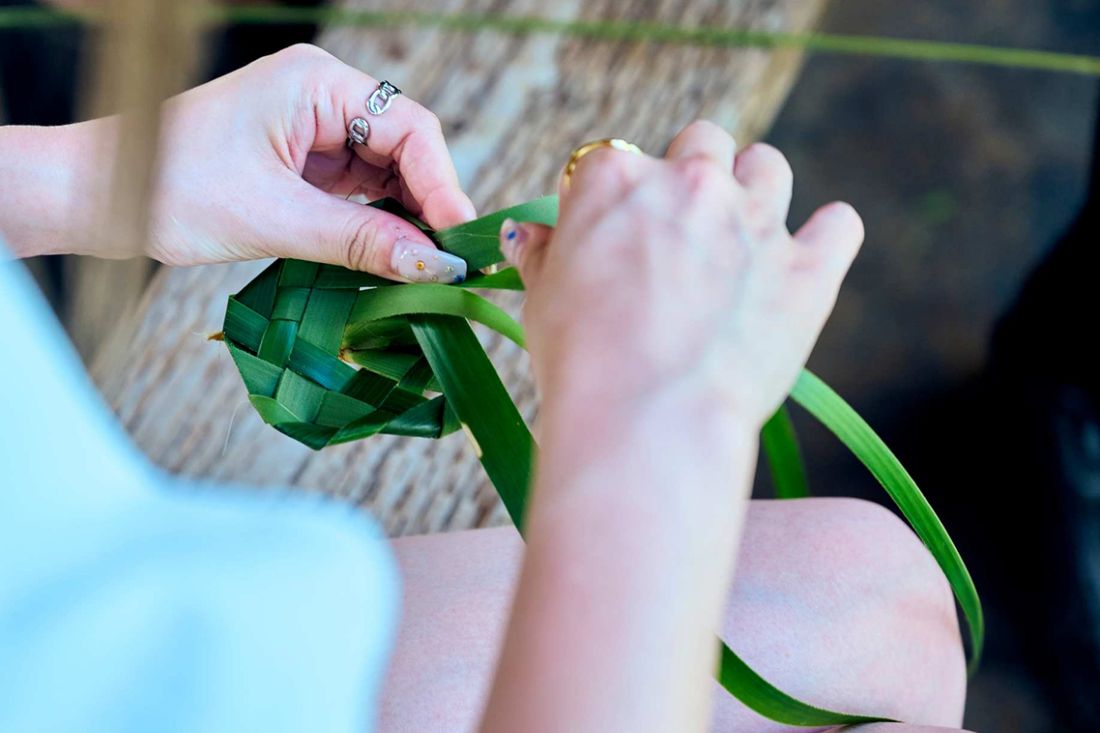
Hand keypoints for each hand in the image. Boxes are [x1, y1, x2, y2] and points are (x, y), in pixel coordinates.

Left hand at [105, 44, 473, 280]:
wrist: (98, 195)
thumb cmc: (168, 189)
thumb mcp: (276, 219)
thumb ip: (362, 241)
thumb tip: (436, 265)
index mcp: (316, 84)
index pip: (411, 127)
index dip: (444, 184)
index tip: (462, 239)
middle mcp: (321, 97)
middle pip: (406, 150)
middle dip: (428, 205)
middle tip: (451, 263)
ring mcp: (313, 130)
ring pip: (387, 174)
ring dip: (405, 220)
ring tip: (424, 268)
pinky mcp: (303, 163)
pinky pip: (359, 192)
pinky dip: (376, 225)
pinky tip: (389, 258)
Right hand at [499, 120, 863, 428]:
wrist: (649, 418)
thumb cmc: (581, 362)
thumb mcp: (541, 301)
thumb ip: (541, 255)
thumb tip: (525, 235)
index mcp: (616, 179)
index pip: (611, 162)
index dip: (611, 202)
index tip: (610, 240)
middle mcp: (690, 181)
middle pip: (700, 143)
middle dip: (691, 176)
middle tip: (680, 234)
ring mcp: (754, 220)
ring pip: (768, 166)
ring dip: (756, 188)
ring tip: (741, 237)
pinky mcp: (807, 269)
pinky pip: (840, 225)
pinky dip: (828, 236)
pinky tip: (807, 258)